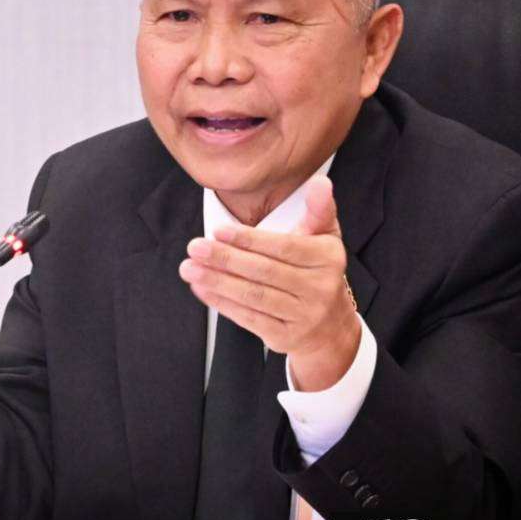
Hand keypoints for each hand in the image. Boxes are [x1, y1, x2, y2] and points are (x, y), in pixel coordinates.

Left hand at [178, 175, 360, 390]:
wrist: (330, 328)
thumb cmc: (319, 272)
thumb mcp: (325, 239)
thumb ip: (319, 210)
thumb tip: (319, 183)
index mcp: (328, 259)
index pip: (284, 247)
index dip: (249, 239)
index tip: (218, 230)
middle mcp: (319, 288)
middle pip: (264, 272)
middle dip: (226, 259)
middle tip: (195, 247)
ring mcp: (303, 316)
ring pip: (253, 296)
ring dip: (217, 281)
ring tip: (189, 268)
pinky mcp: (285, 337)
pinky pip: (248, 318)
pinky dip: (221, 303)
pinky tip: (201, 289)